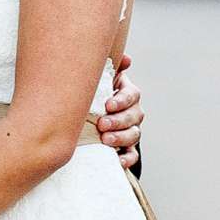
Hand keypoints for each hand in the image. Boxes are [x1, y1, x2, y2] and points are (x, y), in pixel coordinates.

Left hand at [96, 53, 142, 170]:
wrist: (84, 120)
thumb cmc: (91, 96)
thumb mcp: (96, 82)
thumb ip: (107, 69)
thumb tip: (126, 59)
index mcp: (126, 94)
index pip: (132, 94)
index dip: (122, 100)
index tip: (108, 105)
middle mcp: (132, 112)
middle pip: (135, 115)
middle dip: (119, 120)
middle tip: (102, 124)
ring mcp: (131, 131)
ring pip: (134, 135)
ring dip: (121, 137)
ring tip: (105, 140)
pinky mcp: (126, 149)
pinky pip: (132, 155)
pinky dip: (127, 158)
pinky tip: (117, 160)